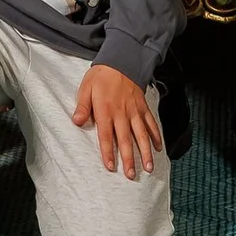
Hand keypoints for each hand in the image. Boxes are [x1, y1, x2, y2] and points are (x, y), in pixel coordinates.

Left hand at [72, 64, 161, 179]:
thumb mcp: (86, 88)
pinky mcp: (143, 106)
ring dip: (145, 152)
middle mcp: (122, 113)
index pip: (106, 136)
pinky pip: (151, 123)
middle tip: (131, 176)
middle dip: (128, 158)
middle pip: (125, 139)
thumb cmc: (101, 76)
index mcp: (106, 110)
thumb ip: (83, 106)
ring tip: (148, 167)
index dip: (108, 152)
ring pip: (141, 134)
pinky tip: (159, 148)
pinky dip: (156, 135)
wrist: (122, 59)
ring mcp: (135, 111)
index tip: (111, 167)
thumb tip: (77, 121)